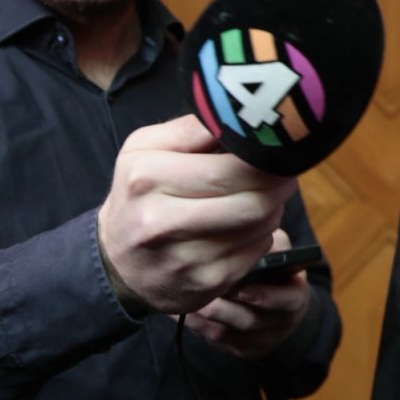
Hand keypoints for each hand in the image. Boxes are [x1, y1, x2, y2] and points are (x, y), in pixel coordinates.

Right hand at [97, 115, 297, 313]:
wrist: (116, 260)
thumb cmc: (140, 193)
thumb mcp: (147, 148)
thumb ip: (192, 127)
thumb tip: (239, 116)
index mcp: (147, 177)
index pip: (230, 169)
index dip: (266, 160)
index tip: (277, 151)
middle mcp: (160, 222)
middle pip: (253, 201)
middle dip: (279, 184)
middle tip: (283, 174)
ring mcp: (184, 258)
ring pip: (261, 227)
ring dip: (272, 208)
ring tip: (262, 196)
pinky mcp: (205, 284)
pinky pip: (257, 252)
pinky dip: (261, 235)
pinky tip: (246, 226)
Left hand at [184, 229, 313, 358]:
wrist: (276, 302)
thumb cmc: (273, 268)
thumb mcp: (279, 250)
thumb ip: (268, 245)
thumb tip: (247, 239)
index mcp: (295, 296)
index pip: (286, 300)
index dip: (265, 297)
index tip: (241, 289)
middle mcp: (281, 323)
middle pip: (249, 321)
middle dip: (222, 307)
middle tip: (200, 290)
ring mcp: (261, 340)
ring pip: (226, 333)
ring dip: (202, 317)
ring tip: (183, 299)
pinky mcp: (242, 349)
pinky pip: (215, 342)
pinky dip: (195, 326)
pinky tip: (179, 311)